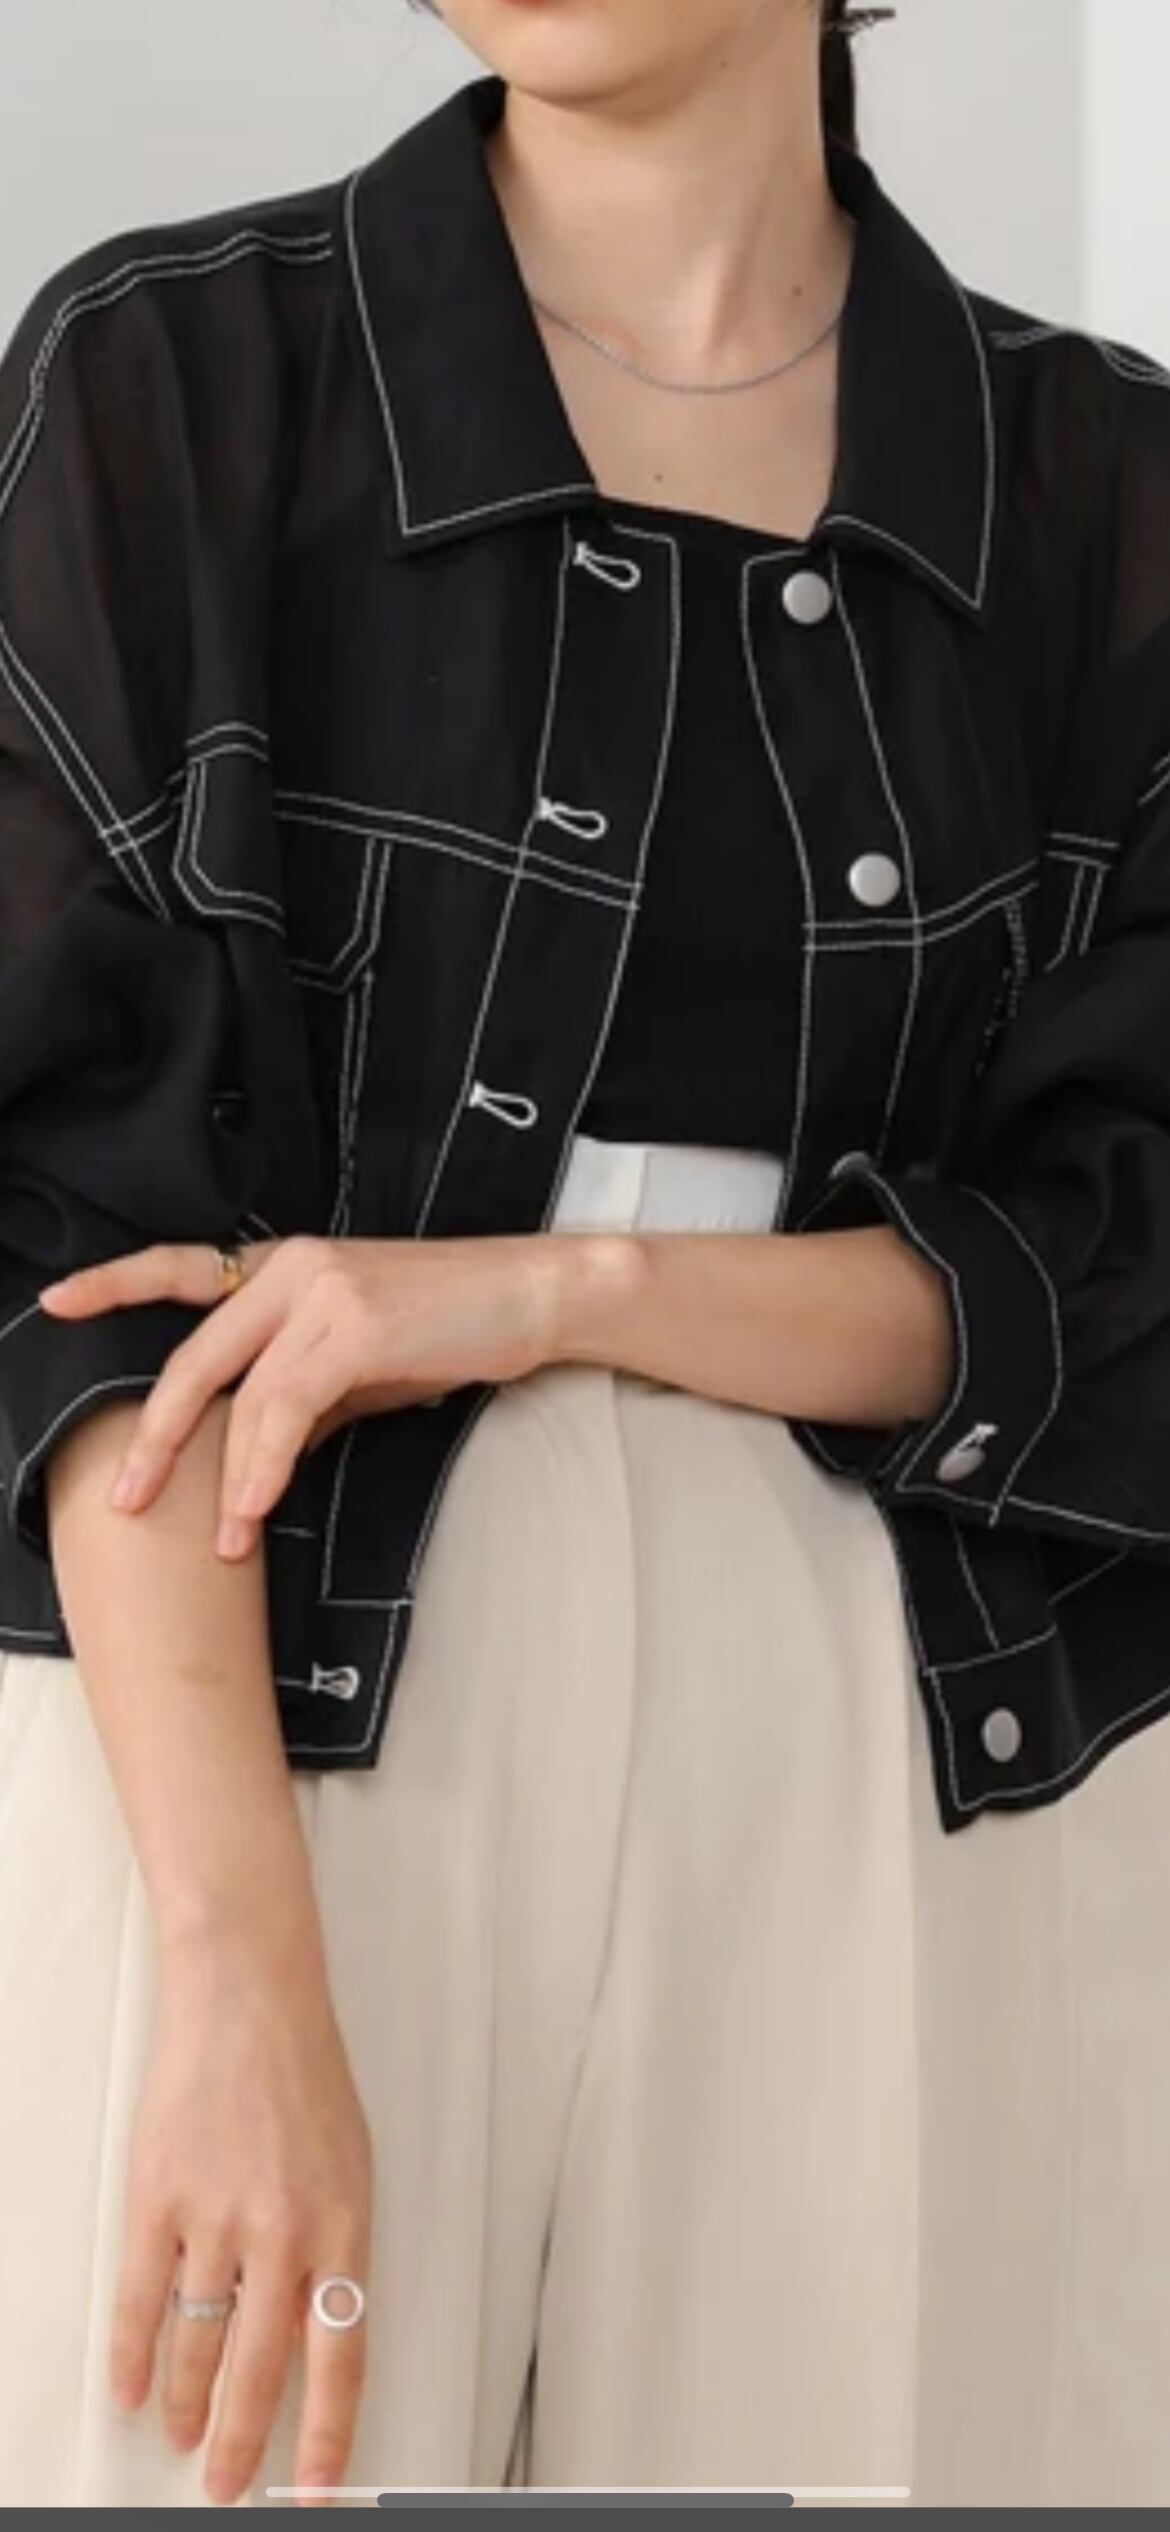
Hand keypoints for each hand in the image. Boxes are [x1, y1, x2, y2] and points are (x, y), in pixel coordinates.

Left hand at [38, 1232, 561, 1557]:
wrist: (532, 1295)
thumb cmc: (451, 1327)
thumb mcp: (360, 1359)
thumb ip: (300, 1390)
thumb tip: (256, 1452)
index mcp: (283, 1265)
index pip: (181, 1267)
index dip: (115, 1284)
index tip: (55, 1303)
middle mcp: (290, 1266)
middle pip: (195, 1355)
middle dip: (155, 1435)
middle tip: (125, 1498)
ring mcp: (320, 1289)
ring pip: (242, 1395)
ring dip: (224, 1477)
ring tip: (220, 1539)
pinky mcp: (353, 1323)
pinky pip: (286, 1407)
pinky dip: (265, 1466)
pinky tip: (255, 1508)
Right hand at [112, 1931, 372, 2508]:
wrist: (249, 1998)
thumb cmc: (303, 2075)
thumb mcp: (350, 2167)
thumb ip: (333, 2251)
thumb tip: (315, 2332)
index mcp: (343, 2227)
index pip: (339, 2360)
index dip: (324, 2437)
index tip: (312, 2488)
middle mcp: (283, 2231)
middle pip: (260, 2372)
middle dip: (241, 2442)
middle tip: (227, 2480)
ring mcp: (216, 2216)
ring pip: (197, 2345)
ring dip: (186, 2404)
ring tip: (182, 2435)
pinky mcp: (160, 2198)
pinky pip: (141, 2299)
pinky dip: (133, 2354)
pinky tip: (131, 2386)